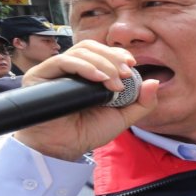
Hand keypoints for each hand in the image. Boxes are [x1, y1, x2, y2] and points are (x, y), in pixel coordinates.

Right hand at [13, 42, 156, 160]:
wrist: (64, 147)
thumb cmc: (89, 132)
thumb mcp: (123, 117)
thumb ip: (142, 102)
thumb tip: (154, 82)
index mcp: (88, 74)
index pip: (102, 52)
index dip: (117, 53)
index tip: (132, 64)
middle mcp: (71, 69)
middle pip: (91, 47)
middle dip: (112, 58)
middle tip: (126, 73)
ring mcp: (55, 71)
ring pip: (79, 52)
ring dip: (102, 64)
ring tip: (114, 83)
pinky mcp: (41, 75)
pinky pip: (62, 61)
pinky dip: (84, 67)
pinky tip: (99, 79)